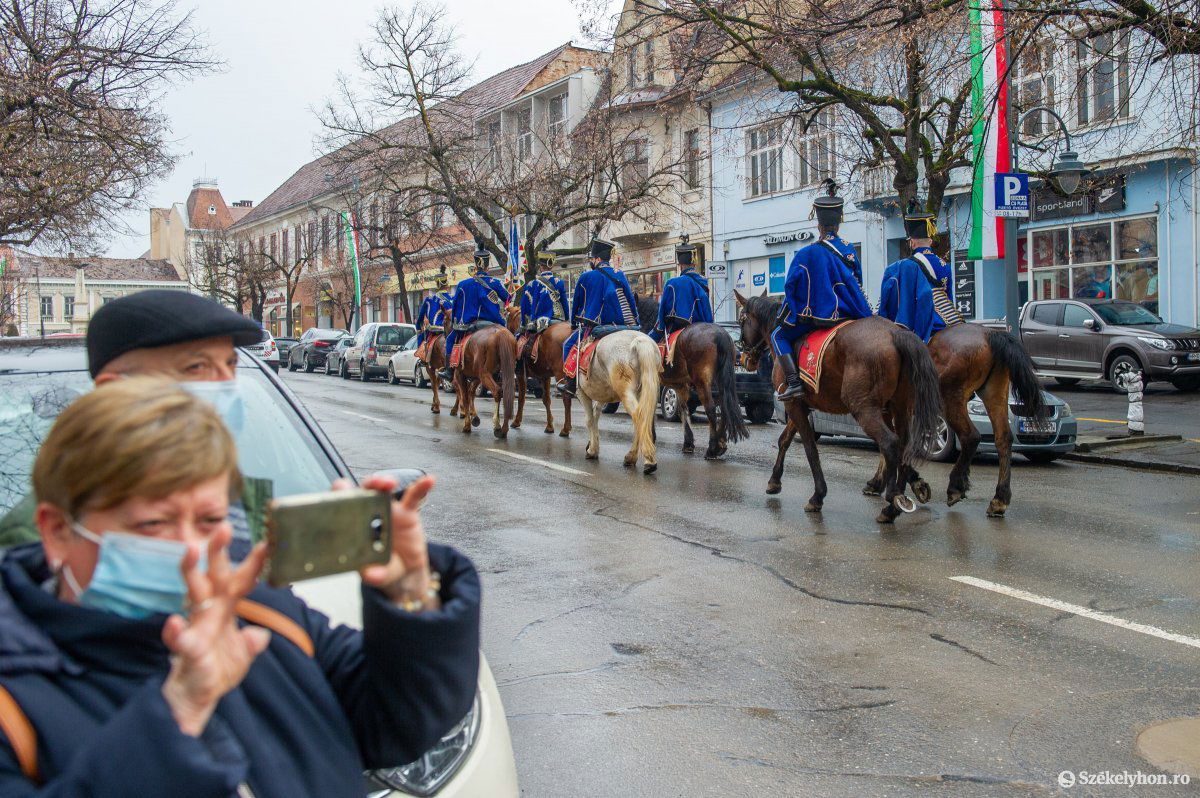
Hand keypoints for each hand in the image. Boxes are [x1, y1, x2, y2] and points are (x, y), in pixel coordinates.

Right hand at [161, 529, 269, 736]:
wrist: (196, 698)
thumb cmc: (216, 669)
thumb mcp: (243, 656)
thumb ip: (252, 644)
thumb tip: (260, 636)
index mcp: (226, 610)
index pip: (241, 582)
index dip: (253, 564)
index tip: (267, 543)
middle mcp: (210, 613)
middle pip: (214, 577)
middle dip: (218, 552)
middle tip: (222, 527)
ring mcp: (196, 628)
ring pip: (193, 595)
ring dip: (190, 571)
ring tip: (190, 550)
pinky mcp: (187, 650)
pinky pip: (180, 638)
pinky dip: (175, 631)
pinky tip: (171, 622)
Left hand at [335, 475, 438, 608]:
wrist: (406, 571)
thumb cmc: (383, 569)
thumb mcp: (378, 575)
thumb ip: (374, 575)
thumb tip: (370, 575)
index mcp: (353, 527)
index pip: (340, 507)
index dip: (337, 496)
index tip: (340, 492)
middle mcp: (367, 514)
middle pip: (360, 492)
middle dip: (359, 486)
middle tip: (364, 487)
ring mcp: (387, 510)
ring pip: (382, 490)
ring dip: (382, 482)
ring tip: (388, 483)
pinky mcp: (407, 512)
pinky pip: (414, 497)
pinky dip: (421, 487)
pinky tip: (429, 481)